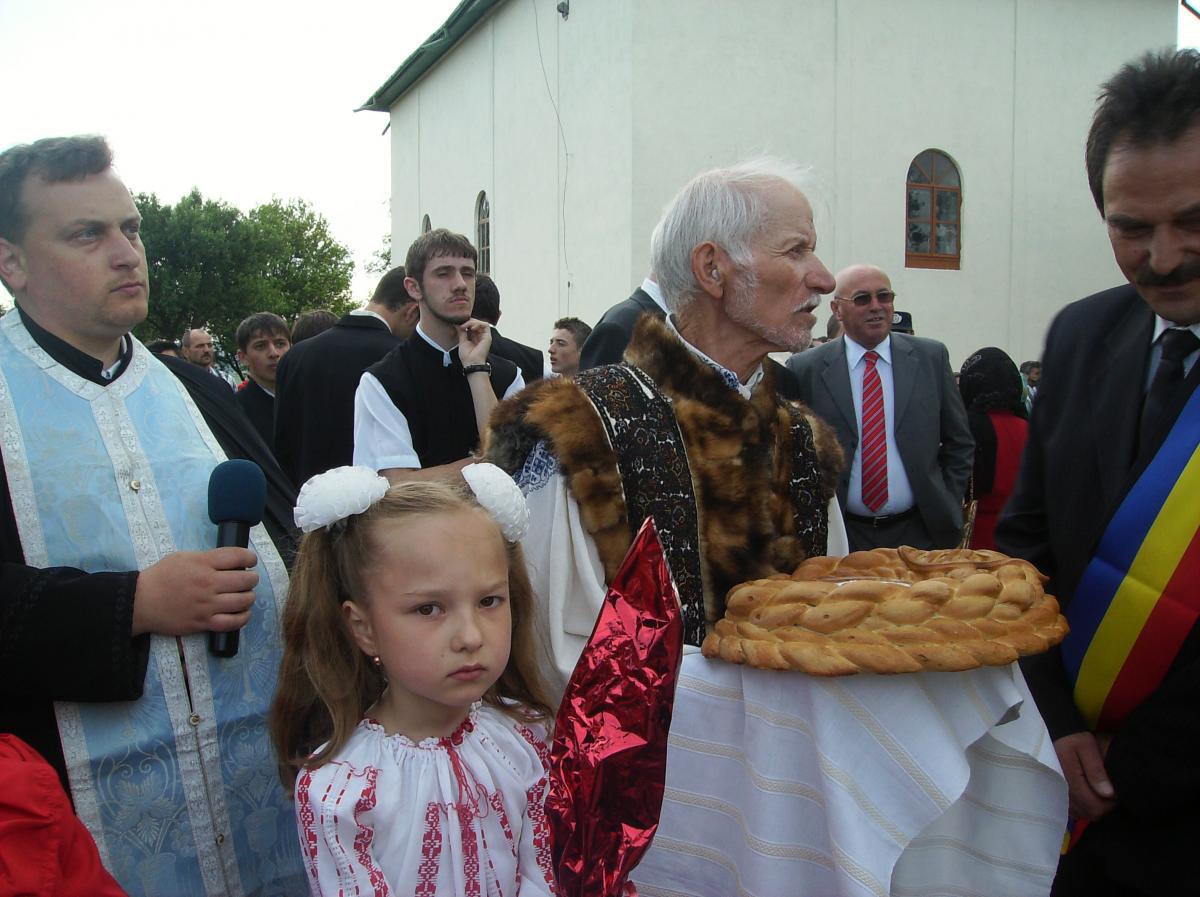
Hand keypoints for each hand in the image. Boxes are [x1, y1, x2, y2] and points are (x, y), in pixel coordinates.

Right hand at [131, 548, 258, 636]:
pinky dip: (243, 617)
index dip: (250, 558)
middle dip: (252, 578)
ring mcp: (207, 605)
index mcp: (203, 563)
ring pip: (244, 601)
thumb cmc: (161, 577)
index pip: (238, 556)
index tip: (250, 561)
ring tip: (245, 595)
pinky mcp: (203, 623)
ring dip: (249, 597)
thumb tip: (231, 560)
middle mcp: (208, 583)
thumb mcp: (183, 557)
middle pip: (246, 580)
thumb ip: (207, 558)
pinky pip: (233, 622)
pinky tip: (242, 612)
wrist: (141, 601)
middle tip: (248, 579)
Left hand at [458, 318, 492, 366]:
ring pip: (480, 322)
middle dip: (468, 322)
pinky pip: (485, 325)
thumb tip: (457, 324)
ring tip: (466, 326)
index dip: (466, 323)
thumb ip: (461, 332)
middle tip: (462, 326)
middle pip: (476, 323)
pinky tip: (472, 327)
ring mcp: (484, 336)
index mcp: (474, 337)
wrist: (471, 363)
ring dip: (472, 322)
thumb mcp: (462, 341)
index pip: (471, 325)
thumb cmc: (467, 356)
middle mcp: (480, 336)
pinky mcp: (488, 337)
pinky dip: (478, 324)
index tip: (459, 325)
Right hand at [1055, 731, 1116, 819]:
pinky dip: (1082, 808)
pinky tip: (1089, 797)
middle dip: (1104, 808)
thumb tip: (1108, 794)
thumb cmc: (1073, 738)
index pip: (1093, 805)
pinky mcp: (1056, 790)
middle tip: (1113, 795)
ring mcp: (1057, 791)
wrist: (1054, 732)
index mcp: (1070, 778)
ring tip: (1102, 795)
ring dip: (1093, 808)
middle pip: (1087, 812)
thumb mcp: (1087, 747)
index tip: (1118, 795)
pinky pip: (1071, 809)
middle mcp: (1062, 788)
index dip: (1109, 805)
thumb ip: (1096, 770)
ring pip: (1079, 812)